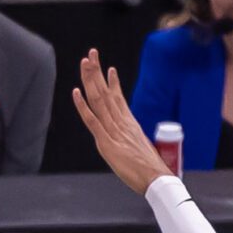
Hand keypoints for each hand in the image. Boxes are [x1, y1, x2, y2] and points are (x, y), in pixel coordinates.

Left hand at [71, 48, 171, 192]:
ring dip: (90, 80)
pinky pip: (92, 121)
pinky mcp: (107, 143)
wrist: (156, 178)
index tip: (107, 68)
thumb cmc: (150, 168)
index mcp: (129, 123)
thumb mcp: (140, 149)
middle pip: (106, 93)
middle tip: (91, 54)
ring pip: (99, 100)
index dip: (111, 82)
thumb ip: (131, 140)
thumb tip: (127, 139)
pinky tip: (76, 92)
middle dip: (97, 72)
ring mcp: (113, 131)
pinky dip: (83, 106)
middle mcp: (121, 122)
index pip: (118, 97)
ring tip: (85, 62)